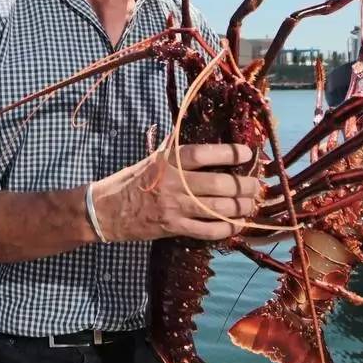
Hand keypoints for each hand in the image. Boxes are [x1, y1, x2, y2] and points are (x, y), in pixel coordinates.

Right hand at [91, 144, 261, 241]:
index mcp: (168, 161)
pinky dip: (226, 229)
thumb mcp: (153, 157)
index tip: (246, 152)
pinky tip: (237, 225)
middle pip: (218, 184)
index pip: (204, 154)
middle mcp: (173, 183)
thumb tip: (200, 131)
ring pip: (218, 209)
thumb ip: (176, 148)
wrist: (107, 210)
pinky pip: (207, 231)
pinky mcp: (173, 228)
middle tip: (255, 185)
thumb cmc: (132, 180)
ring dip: (240, 208)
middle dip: (243, 186)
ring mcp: (174, 207)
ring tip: (250, 204)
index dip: (229, 153)